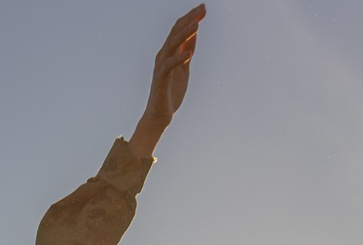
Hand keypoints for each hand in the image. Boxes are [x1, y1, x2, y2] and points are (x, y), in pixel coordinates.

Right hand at [129, 7, 205, 159]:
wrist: (159, 116)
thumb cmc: (171, 93)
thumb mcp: (183, 67)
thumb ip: (187, 50)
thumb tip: (194, 33)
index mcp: (168, 52)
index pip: (179, 29)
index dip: (190, 17)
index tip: (203, 8)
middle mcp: (163, 55)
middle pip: (175, 32)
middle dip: (189, 20)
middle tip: (202, 9)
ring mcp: (161, 67)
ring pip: (172, 45)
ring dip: (184, 34)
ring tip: (196, 25)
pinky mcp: (161, 79)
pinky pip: (169, 66)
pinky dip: (179, 59)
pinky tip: (189, 54)